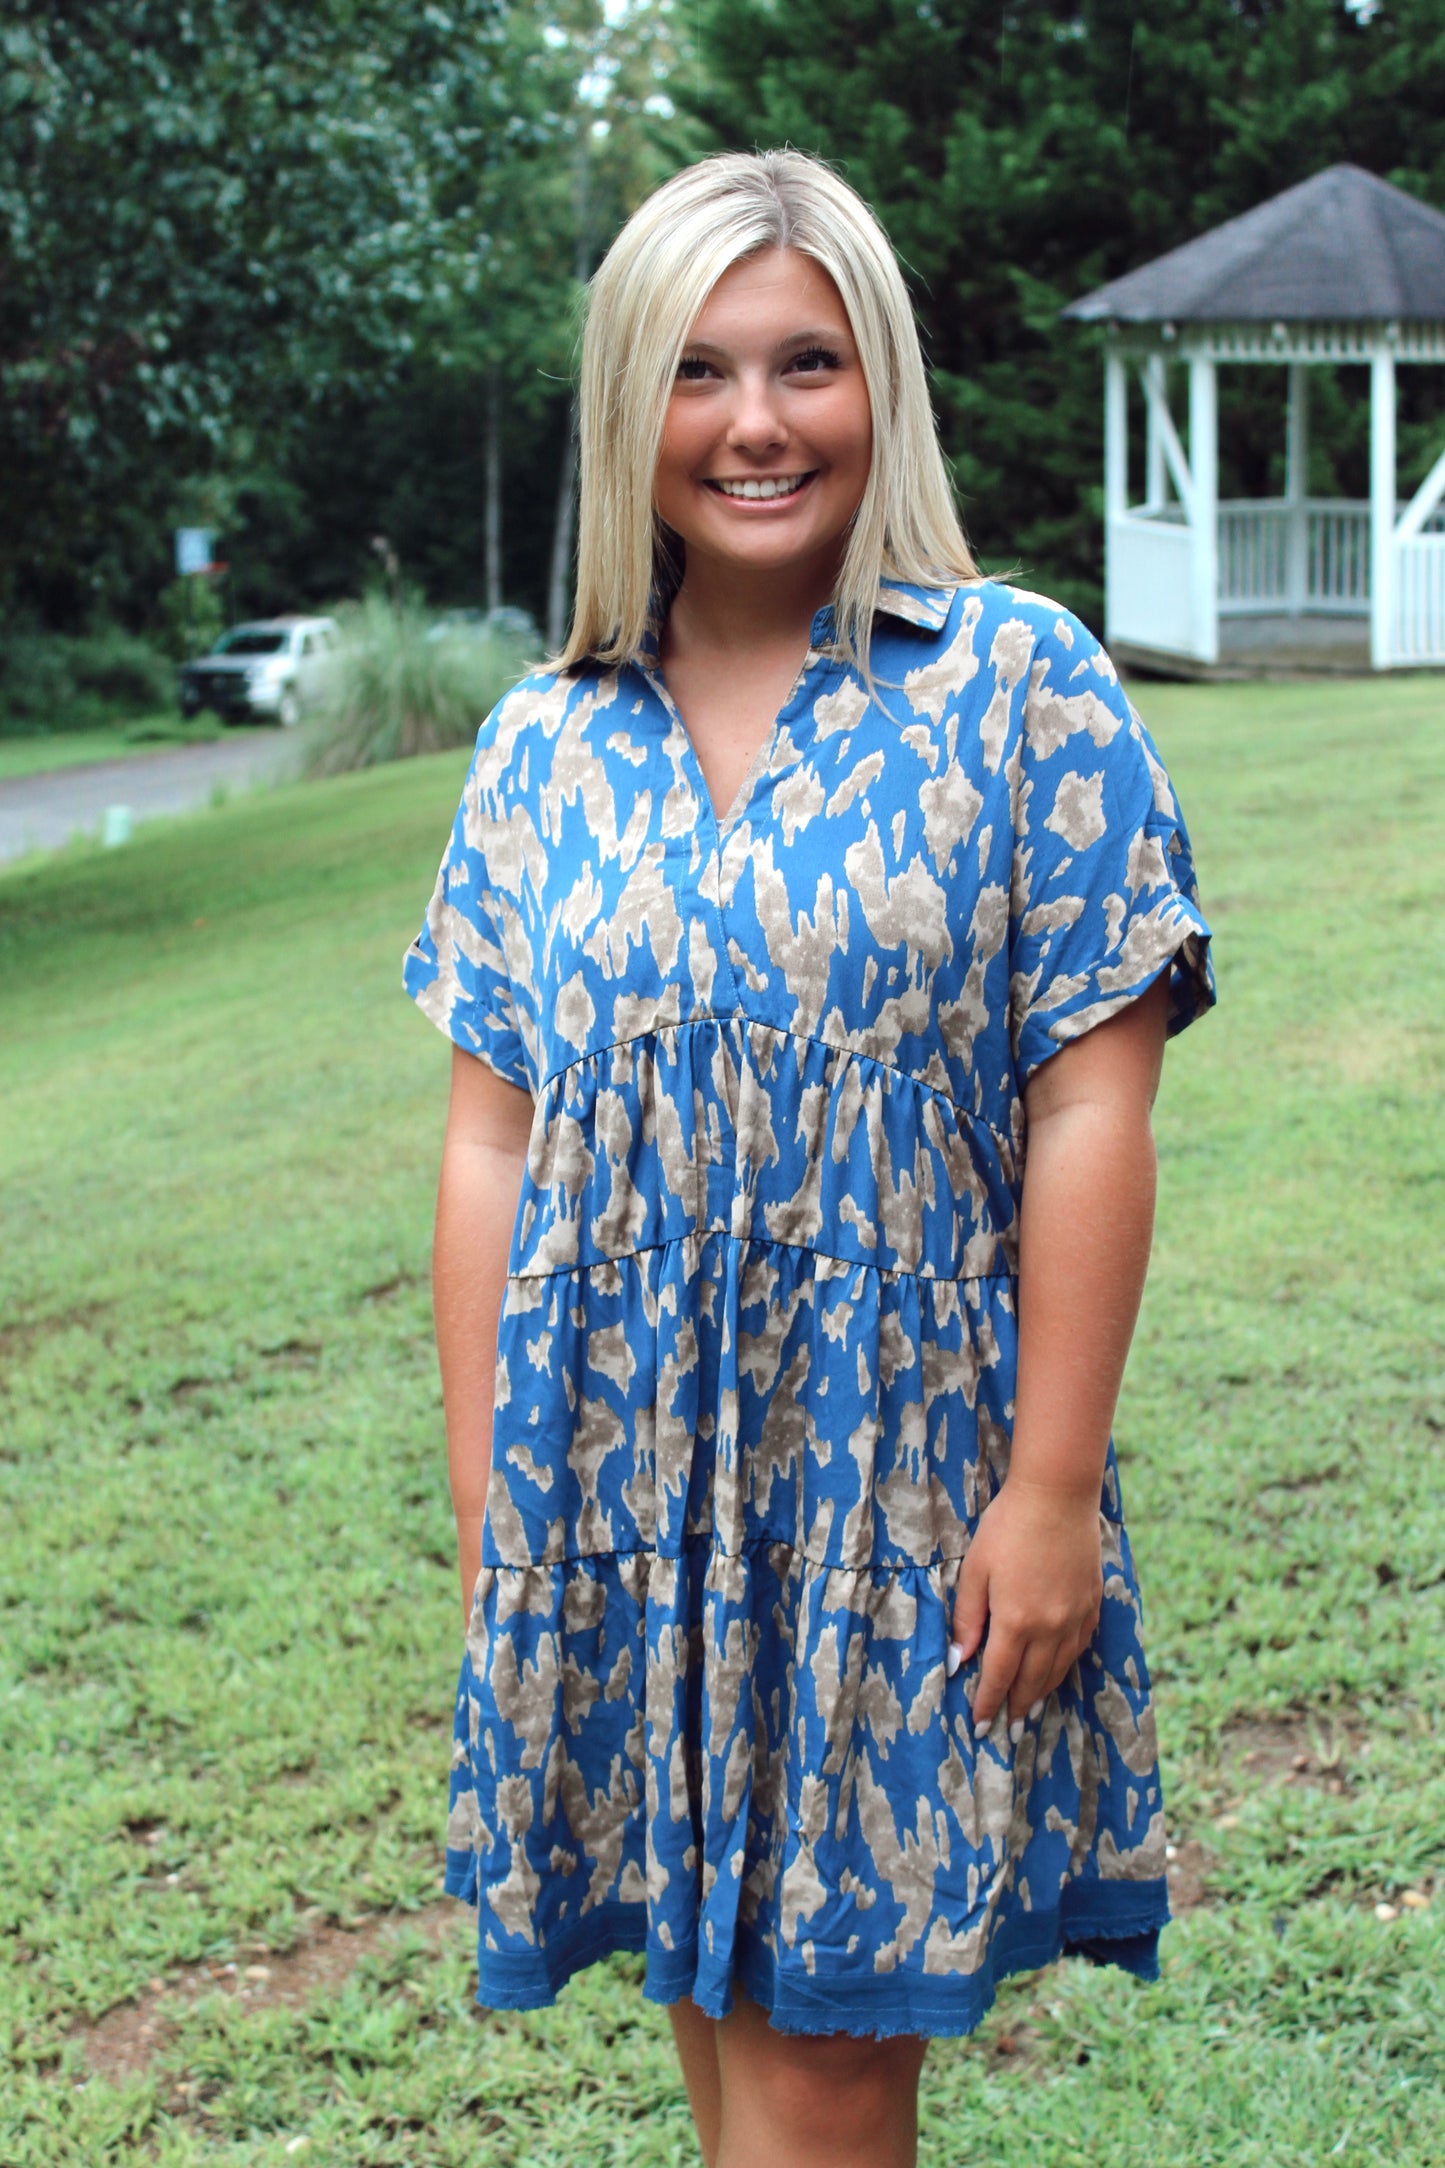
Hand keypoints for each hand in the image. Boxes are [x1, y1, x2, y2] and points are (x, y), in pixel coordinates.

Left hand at [949, 1480, 1102, 1738]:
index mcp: (1016, 1622)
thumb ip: (968, 1619)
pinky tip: (1057, 1669)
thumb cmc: (1007, 1528)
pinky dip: (1065, 1666)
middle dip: (1017, 1707)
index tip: (981, 1726)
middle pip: (1032, 1681)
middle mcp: (1050, 1628)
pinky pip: (1079, 1648)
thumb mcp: (975, 1570)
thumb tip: (958, 1659)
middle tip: (1008, 1729)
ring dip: (1043, 1692)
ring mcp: (1075, 1618)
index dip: (988, 1703)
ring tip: (1030, 1709)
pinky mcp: (1091, 1604)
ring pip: (1058, 1669)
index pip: (998, 1677)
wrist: (1057, 1496)